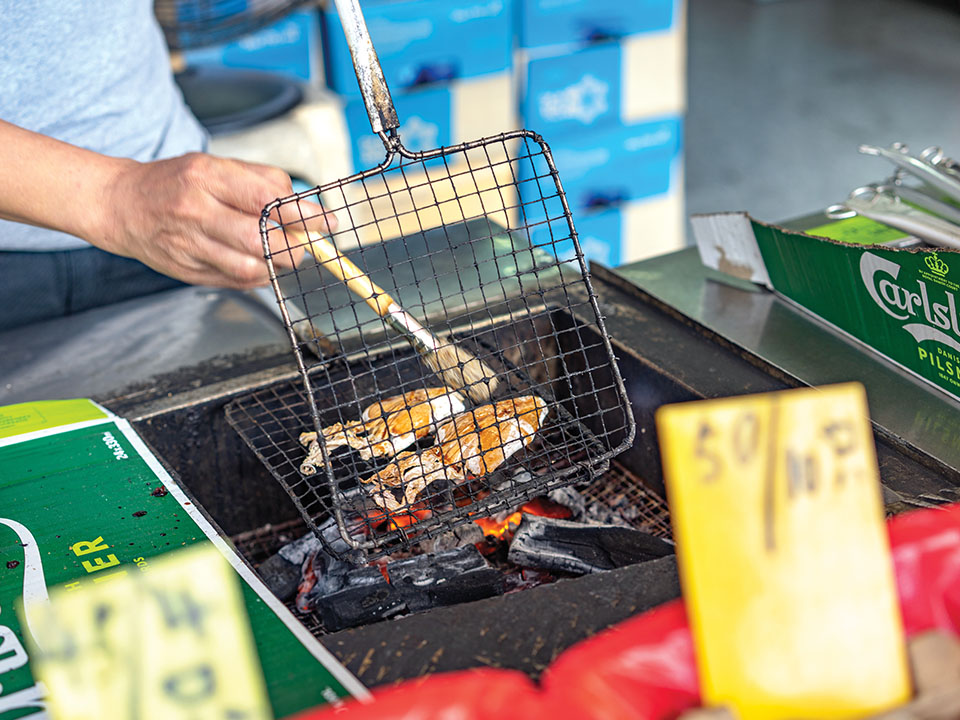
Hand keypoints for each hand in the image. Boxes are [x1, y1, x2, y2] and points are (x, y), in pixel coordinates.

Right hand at [97, 153, 335, 288]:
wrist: (121, 205)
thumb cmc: (176, 182)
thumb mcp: (215, 166)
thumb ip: (260, 182)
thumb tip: (303, 206)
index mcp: (206, 176)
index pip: (267, 198)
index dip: (304, 213)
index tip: (327, 220)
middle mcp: (195, 210)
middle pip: (261, 238)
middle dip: (295, 246)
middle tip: (309, 245)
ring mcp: (188, 244)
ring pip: (249, 266)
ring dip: (278, 265)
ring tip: (285, 254)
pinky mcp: (186, 271)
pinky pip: (234, 281)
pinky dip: (258, 276)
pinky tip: (262, 265)